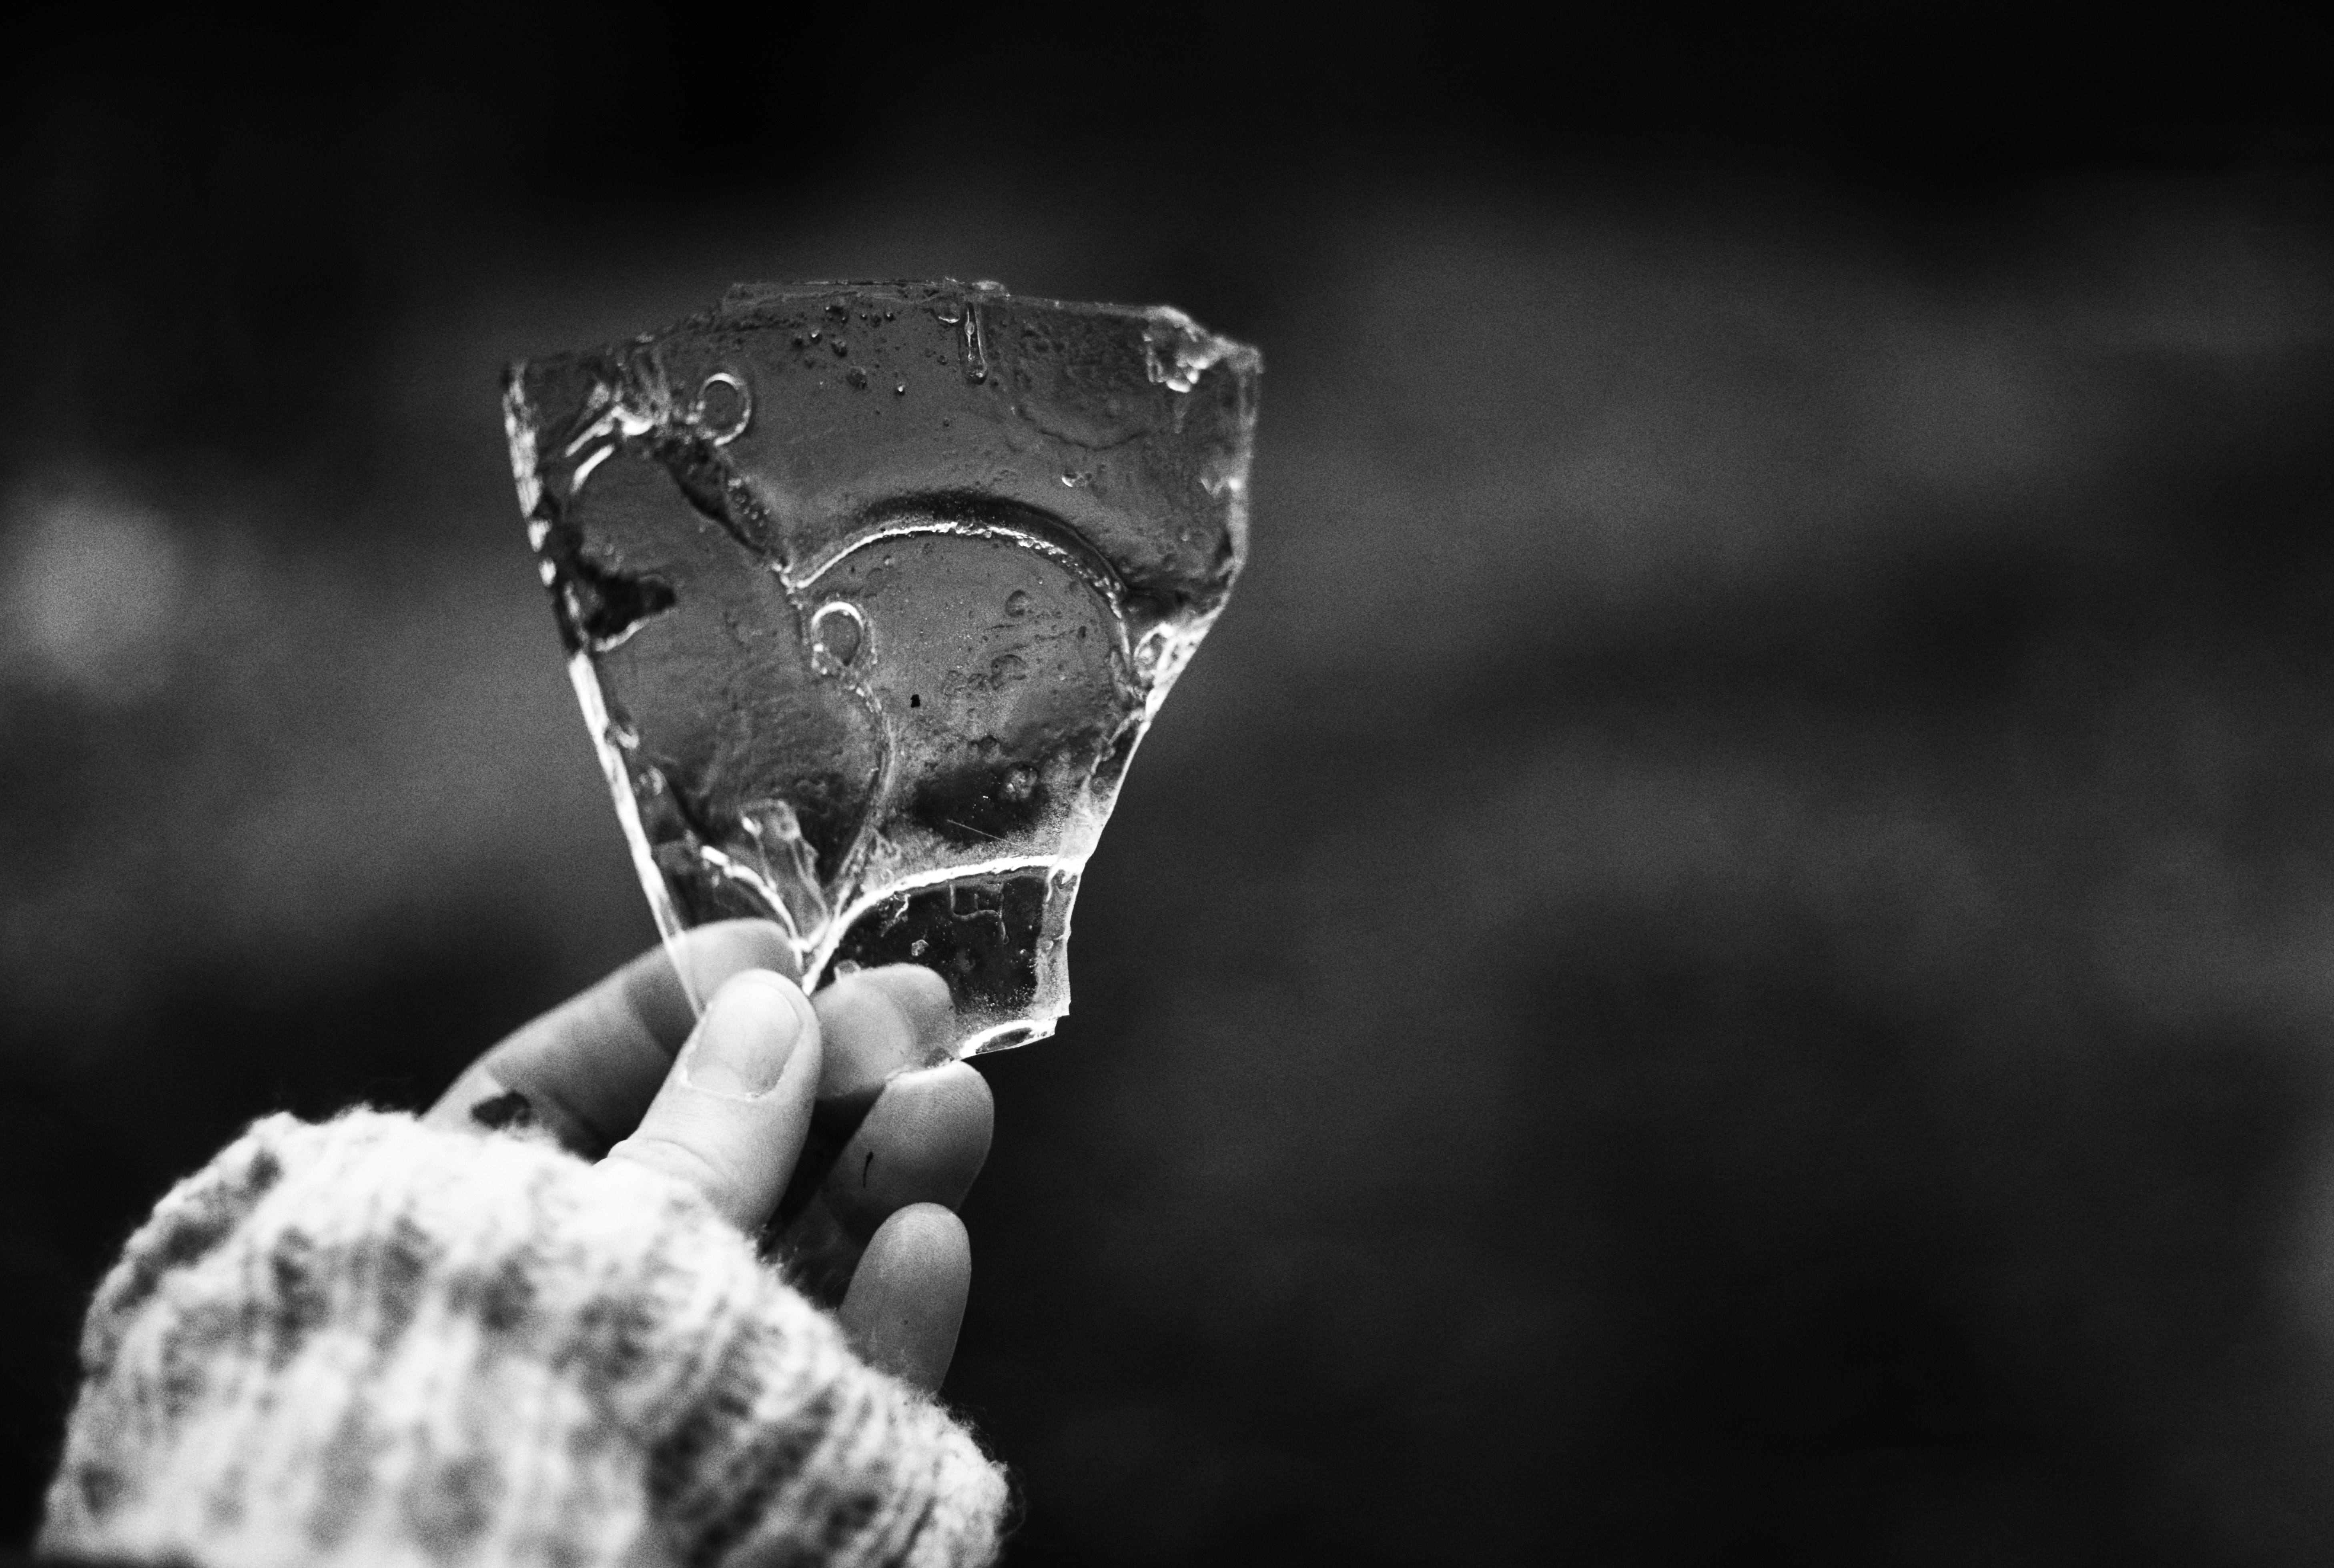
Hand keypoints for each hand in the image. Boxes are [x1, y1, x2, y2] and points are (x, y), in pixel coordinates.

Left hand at [424, 920, 992, 1391]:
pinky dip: (883, 1321)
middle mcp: (548, 1326)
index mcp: (443, 1252)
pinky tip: (934, 1239)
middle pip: (703, 1182)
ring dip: (878, 1185)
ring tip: (954, 1105)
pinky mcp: (753, 1486)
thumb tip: (770, 1006)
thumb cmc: (486, 1410)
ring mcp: (653, 1410)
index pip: (554, 1096)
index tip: (776, 950)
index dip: (670, 1012)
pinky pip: (819, 1398)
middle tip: (922, 1011)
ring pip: (783, 1283)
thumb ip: (696, 1134)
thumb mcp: (595, 1244)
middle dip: (819, 1091)